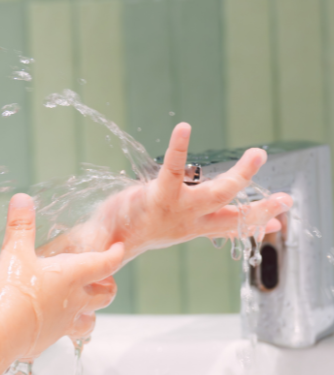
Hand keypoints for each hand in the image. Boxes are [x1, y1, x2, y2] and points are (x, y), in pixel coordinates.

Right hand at [0, 194, 123, 359]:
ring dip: (90, 313)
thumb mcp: (14, 252)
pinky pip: (63, 336)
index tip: (118, 249)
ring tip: (82, 307)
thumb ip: (21, 225)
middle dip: (107, 286)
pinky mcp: (48, 341)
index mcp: (71, 275)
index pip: (104, 263)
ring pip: (90, 321)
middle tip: (102, 279)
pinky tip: (48, 325)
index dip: (114, 254)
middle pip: (105, 295)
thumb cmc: (12, 292)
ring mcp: (63, 324)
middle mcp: (74, 301)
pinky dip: (61, 330)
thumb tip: (22, 199)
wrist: (0, 333)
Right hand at [89, 123, 291, 258]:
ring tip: (286, 201)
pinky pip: (229, 226)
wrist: (117, 247)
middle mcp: (181, 213)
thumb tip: (88, 246)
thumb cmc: (110, 226)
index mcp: (158, 204)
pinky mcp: (197, 226)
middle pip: (217, 195)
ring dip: (260, 208)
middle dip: (239, 177)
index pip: (170, 172)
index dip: (176, 151)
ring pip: (232, 216)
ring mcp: (193, 221)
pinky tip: (273, 222)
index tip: (184, 127)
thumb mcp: (105, 222)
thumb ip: (103, 231)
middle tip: (258, 154)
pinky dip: (251, 223)